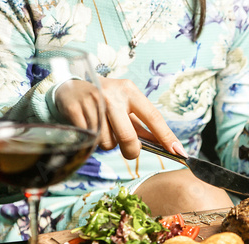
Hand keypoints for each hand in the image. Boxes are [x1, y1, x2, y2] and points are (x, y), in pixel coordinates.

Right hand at [55, 78, 187, 158]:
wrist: (69, 86)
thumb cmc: (106, 100)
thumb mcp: (126, 105)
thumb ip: (142, 125)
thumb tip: (165, 145)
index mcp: (130, 91)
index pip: (153, 117)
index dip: (166, 136)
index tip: (178, 151)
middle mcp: (112, 95)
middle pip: (128, 137)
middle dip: (131, 151)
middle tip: (130, 151)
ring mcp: (92, 102)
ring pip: (107, 143)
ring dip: (108, 144)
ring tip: (103, 130)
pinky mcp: (74, 110)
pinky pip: (90, 141)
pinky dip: (92, 141)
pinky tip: (89, 127)